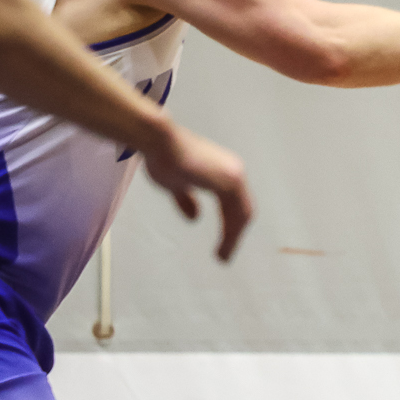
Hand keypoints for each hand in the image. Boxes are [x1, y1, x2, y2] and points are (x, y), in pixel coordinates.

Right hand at [142, 123, 252, 261]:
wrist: (157, 142)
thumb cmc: (161, 157)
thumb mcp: (174, 184)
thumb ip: (187, 199)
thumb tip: (195, 217)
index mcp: (221, 171)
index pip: (232, 203)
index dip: (229, 223)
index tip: (224, 241)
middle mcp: (232, 171)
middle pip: (241, 210)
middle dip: (234, 233)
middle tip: (225, 254)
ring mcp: (234, 175)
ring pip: (241, 214)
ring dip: (233, 238)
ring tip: (223, 257)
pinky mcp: (230, 181)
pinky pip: (237, 214)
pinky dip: (232, 234)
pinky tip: (223, 249)